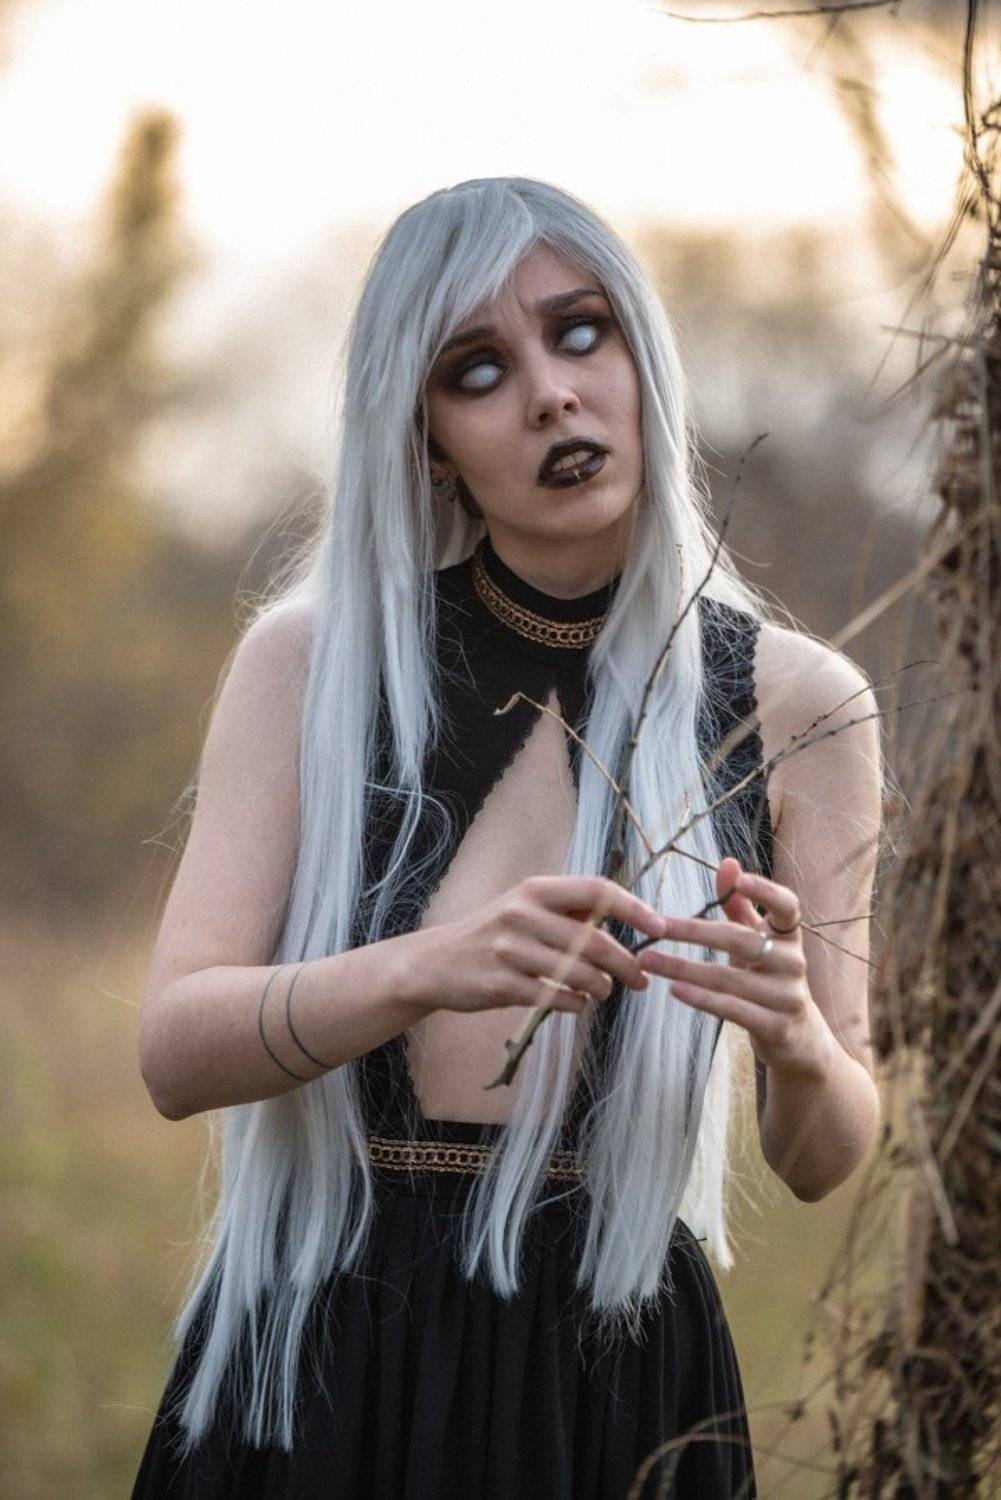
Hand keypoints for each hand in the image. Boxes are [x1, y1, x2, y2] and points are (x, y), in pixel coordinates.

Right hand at [411, 875, 666, 1015]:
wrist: (436, 962)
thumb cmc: (493, 933)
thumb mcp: (525, 906)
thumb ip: (569, 909)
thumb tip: (625, 912)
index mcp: (536, 889)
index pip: (597, 891)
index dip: (634, 908)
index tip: (660, 927)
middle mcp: (523, 913)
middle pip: (594, 940)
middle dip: (626, 963)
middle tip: (640, 978)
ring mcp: (510, 949)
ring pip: (578, 973)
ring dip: (601, 988)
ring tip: (604, 992)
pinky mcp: (501, 983)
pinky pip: (554, 997)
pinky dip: (575, 1004)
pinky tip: (577, 1003)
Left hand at [639, 857, 833, 1077]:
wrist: (798, 1039)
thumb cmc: (768, 979)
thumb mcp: (757, 941)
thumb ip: (740, 905)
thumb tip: (727, 862)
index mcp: (789, 937)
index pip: (787, 906)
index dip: (765, 891)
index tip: (738, 879)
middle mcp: (794, 963)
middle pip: (742, 940)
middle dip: (693, 931)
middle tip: (656, 926)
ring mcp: (788, 997)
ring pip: (729, 978)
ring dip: (683, 969)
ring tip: (648, 960)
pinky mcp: (776, 1027)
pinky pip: (733, 1010)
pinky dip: (702, 999)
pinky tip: (674, 989)